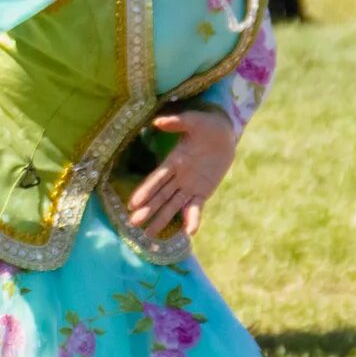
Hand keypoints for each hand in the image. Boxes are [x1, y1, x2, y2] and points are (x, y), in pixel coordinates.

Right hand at [126, 107, 235, 239]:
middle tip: (134, 224)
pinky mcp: (203, 192)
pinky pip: (196, 208)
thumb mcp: (194, 121)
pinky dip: (192, 219)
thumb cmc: (207, 125)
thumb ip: (177, 122)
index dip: (145, 191)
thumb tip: (158, 122)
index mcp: (173, 161)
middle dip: (148, 210)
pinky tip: (189, 232)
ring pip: (173, 206)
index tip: (132, 204)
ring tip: (150, 235)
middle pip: (160, 196)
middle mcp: (178, 177)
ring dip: (162, 219)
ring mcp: (189, 186)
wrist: (223, 134)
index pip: (156, 179)